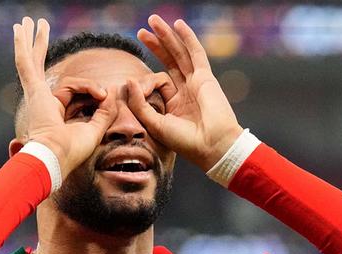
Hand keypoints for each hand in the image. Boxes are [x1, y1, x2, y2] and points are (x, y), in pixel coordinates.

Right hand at [13, 17, 117, 175]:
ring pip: (34, 62)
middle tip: (38, 26)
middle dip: (40, 46)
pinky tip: (21, 27)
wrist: (54, 158)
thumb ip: (103, 113)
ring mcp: (35, 95)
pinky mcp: (34, 91)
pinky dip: (23, 45)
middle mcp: (41, 100)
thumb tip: (113, 95)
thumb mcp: (94, 130)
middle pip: (40, 67)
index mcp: (54, 111)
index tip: (104, 95)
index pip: (75, 89)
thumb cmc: (70, 152)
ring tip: (30, 20)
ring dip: (34, 40)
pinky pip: (27, 64)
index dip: (93, 89)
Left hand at [126, 15, 244, 171]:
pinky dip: (187, 37)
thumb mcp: (155, 124)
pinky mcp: (205, 77)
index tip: (132, 82)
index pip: (157, 81)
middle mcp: (185, 90)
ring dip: (167, 36)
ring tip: (153, 21)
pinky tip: (178, 24)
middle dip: (155, 44)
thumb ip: (140, 103)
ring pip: (179, 53)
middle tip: (141, 31)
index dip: (144, 80)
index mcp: (174, 104)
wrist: (212, 146)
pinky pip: (195, 53)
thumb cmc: (185, 141)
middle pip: (168, 61)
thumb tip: (129, 80)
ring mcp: (196, 82)